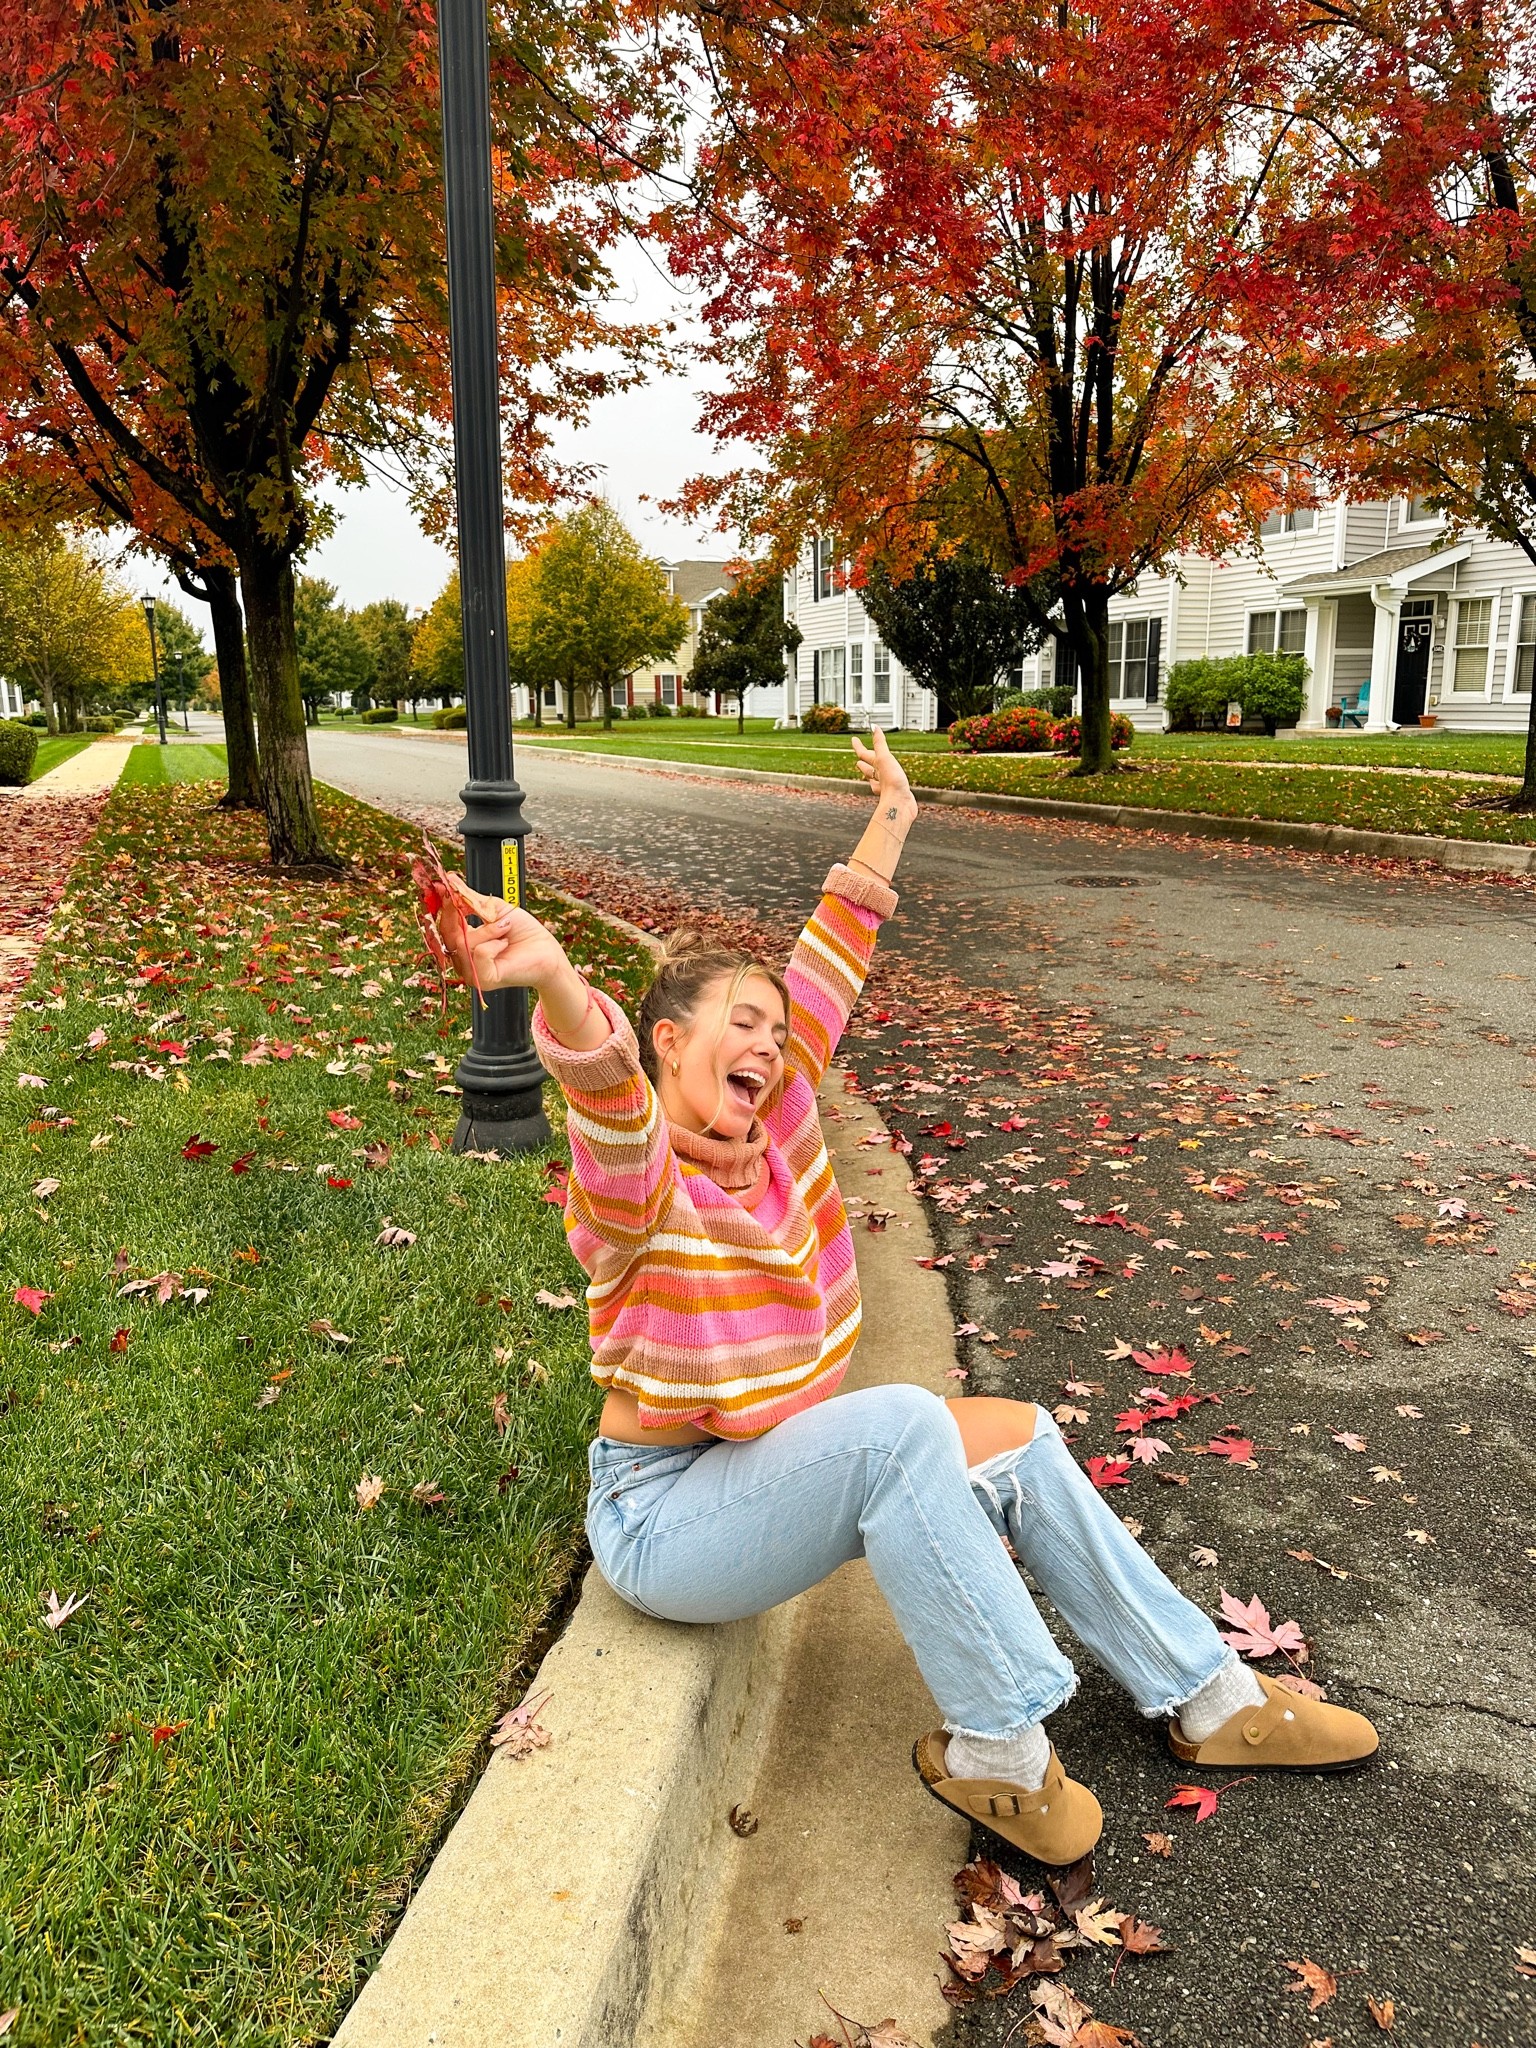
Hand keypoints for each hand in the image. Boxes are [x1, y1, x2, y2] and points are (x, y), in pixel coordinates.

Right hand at [433, 884, 568, 995]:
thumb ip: (470, 898)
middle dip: (464, 916)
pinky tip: (504, 944)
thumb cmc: (525, 933)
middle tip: (482, 908)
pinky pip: (478, 954)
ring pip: (463, 943)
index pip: (444, 926)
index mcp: (464, 944)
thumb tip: (450, 881)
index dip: (445, 906)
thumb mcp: (495, 909)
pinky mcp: (484, 979)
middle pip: (448, 935)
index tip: (446, 888)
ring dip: (488, 931)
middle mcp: (464, 960)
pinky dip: (493, 944)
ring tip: (504, 929)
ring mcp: (472, 972)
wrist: (546, 950)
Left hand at [851, 727, 915, 822]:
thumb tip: (874, 727)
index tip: (854, 739)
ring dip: (873, 775)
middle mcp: (878, 777)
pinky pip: (887, 788)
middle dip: (864, 762)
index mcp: (875, 767)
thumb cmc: (891, 783)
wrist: (898, 805)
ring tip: (872, 773)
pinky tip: (888, 787)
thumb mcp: (885, 758)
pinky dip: (886, 785)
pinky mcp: (894, 794)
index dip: (858, 746)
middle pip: (868, 768)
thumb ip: (879, 743)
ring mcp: (885, 787)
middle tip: (860, 759)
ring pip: (876, 779)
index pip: (863, 754)